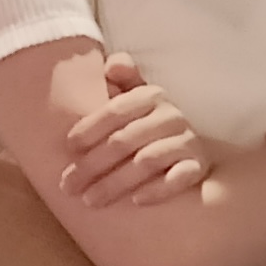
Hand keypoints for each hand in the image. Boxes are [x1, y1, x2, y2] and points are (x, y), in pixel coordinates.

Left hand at [59, 55, 213, 206]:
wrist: (188, 150)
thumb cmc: (145, 124)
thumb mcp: (132, 100)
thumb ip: (121, 81)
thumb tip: (113, 63)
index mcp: (151, 95)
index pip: (116, 110)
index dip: (90, 128)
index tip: (68, 148)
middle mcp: (171, 116)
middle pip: (125, 140)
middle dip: (92, 165)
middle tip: (68, 186)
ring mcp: (186, 141)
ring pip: (147, 161)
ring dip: (115, 183)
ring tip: (91, 200)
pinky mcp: (197, 166)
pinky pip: (179, 178)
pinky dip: (158, 189)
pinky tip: (135, 201)